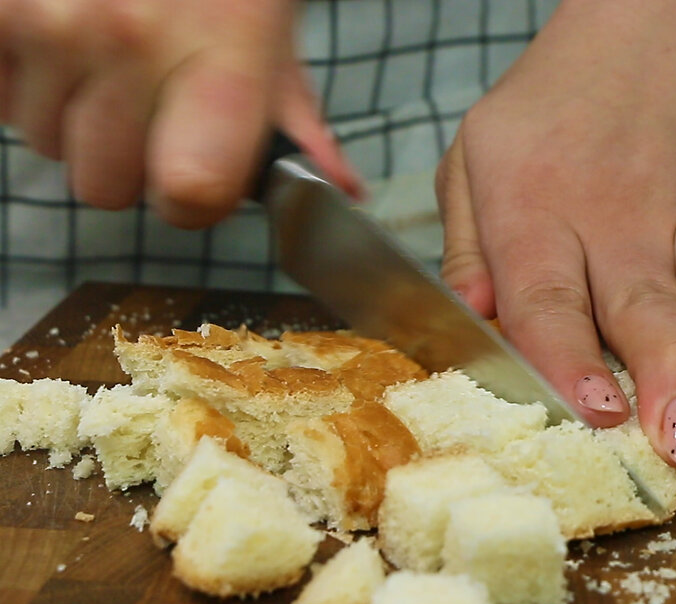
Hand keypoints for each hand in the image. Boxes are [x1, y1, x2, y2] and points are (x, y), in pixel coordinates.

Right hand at [0, 0, 360, 228]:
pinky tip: (61, 42)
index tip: (195, 181)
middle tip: (146, 104)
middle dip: (125, 161)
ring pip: (45, 143)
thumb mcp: (272, 31)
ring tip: (104, 57)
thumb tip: (335, 188)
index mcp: (222, 52)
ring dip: (72, 115)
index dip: (193, 201)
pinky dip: (23, 79)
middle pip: (104, 185)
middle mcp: (130, 36)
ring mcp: (53, 20)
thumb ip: (295, 118)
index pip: (192, 188)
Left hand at [437, 1, 675, 469]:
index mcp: (533, 204)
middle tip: (674, 444)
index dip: (568, 357)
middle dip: (662, 378)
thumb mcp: (473, 157)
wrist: (653, 35)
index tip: (593, 410)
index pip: (547, 293)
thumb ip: (466, 249)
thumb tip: (473, 327)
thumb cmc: (550, 109)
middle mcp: (612, 215)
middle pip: (639, 303)